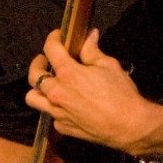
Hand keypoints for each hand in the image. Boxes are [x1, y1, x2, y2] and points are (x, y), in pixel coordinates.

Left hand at [26, 30, 162, 156]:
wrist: (129, 126)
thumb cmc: (121, 93)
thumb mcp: (109, 66)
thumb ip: (92, 51)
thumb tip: (89, 35)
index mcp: (68, 73)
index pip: (50, 49)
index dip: (52, 39)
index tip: (57, 36)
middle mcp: (56, 92)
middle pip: (34, 76)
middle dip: (37, 64)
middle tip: (45, 60)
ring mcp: (57, 112)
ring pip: (33, 98)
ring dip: (37, 89)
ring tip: (48, 84)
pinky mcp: (62, 127)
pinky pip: (51, 115)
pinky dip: (55, 108)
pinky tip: (66, 105)